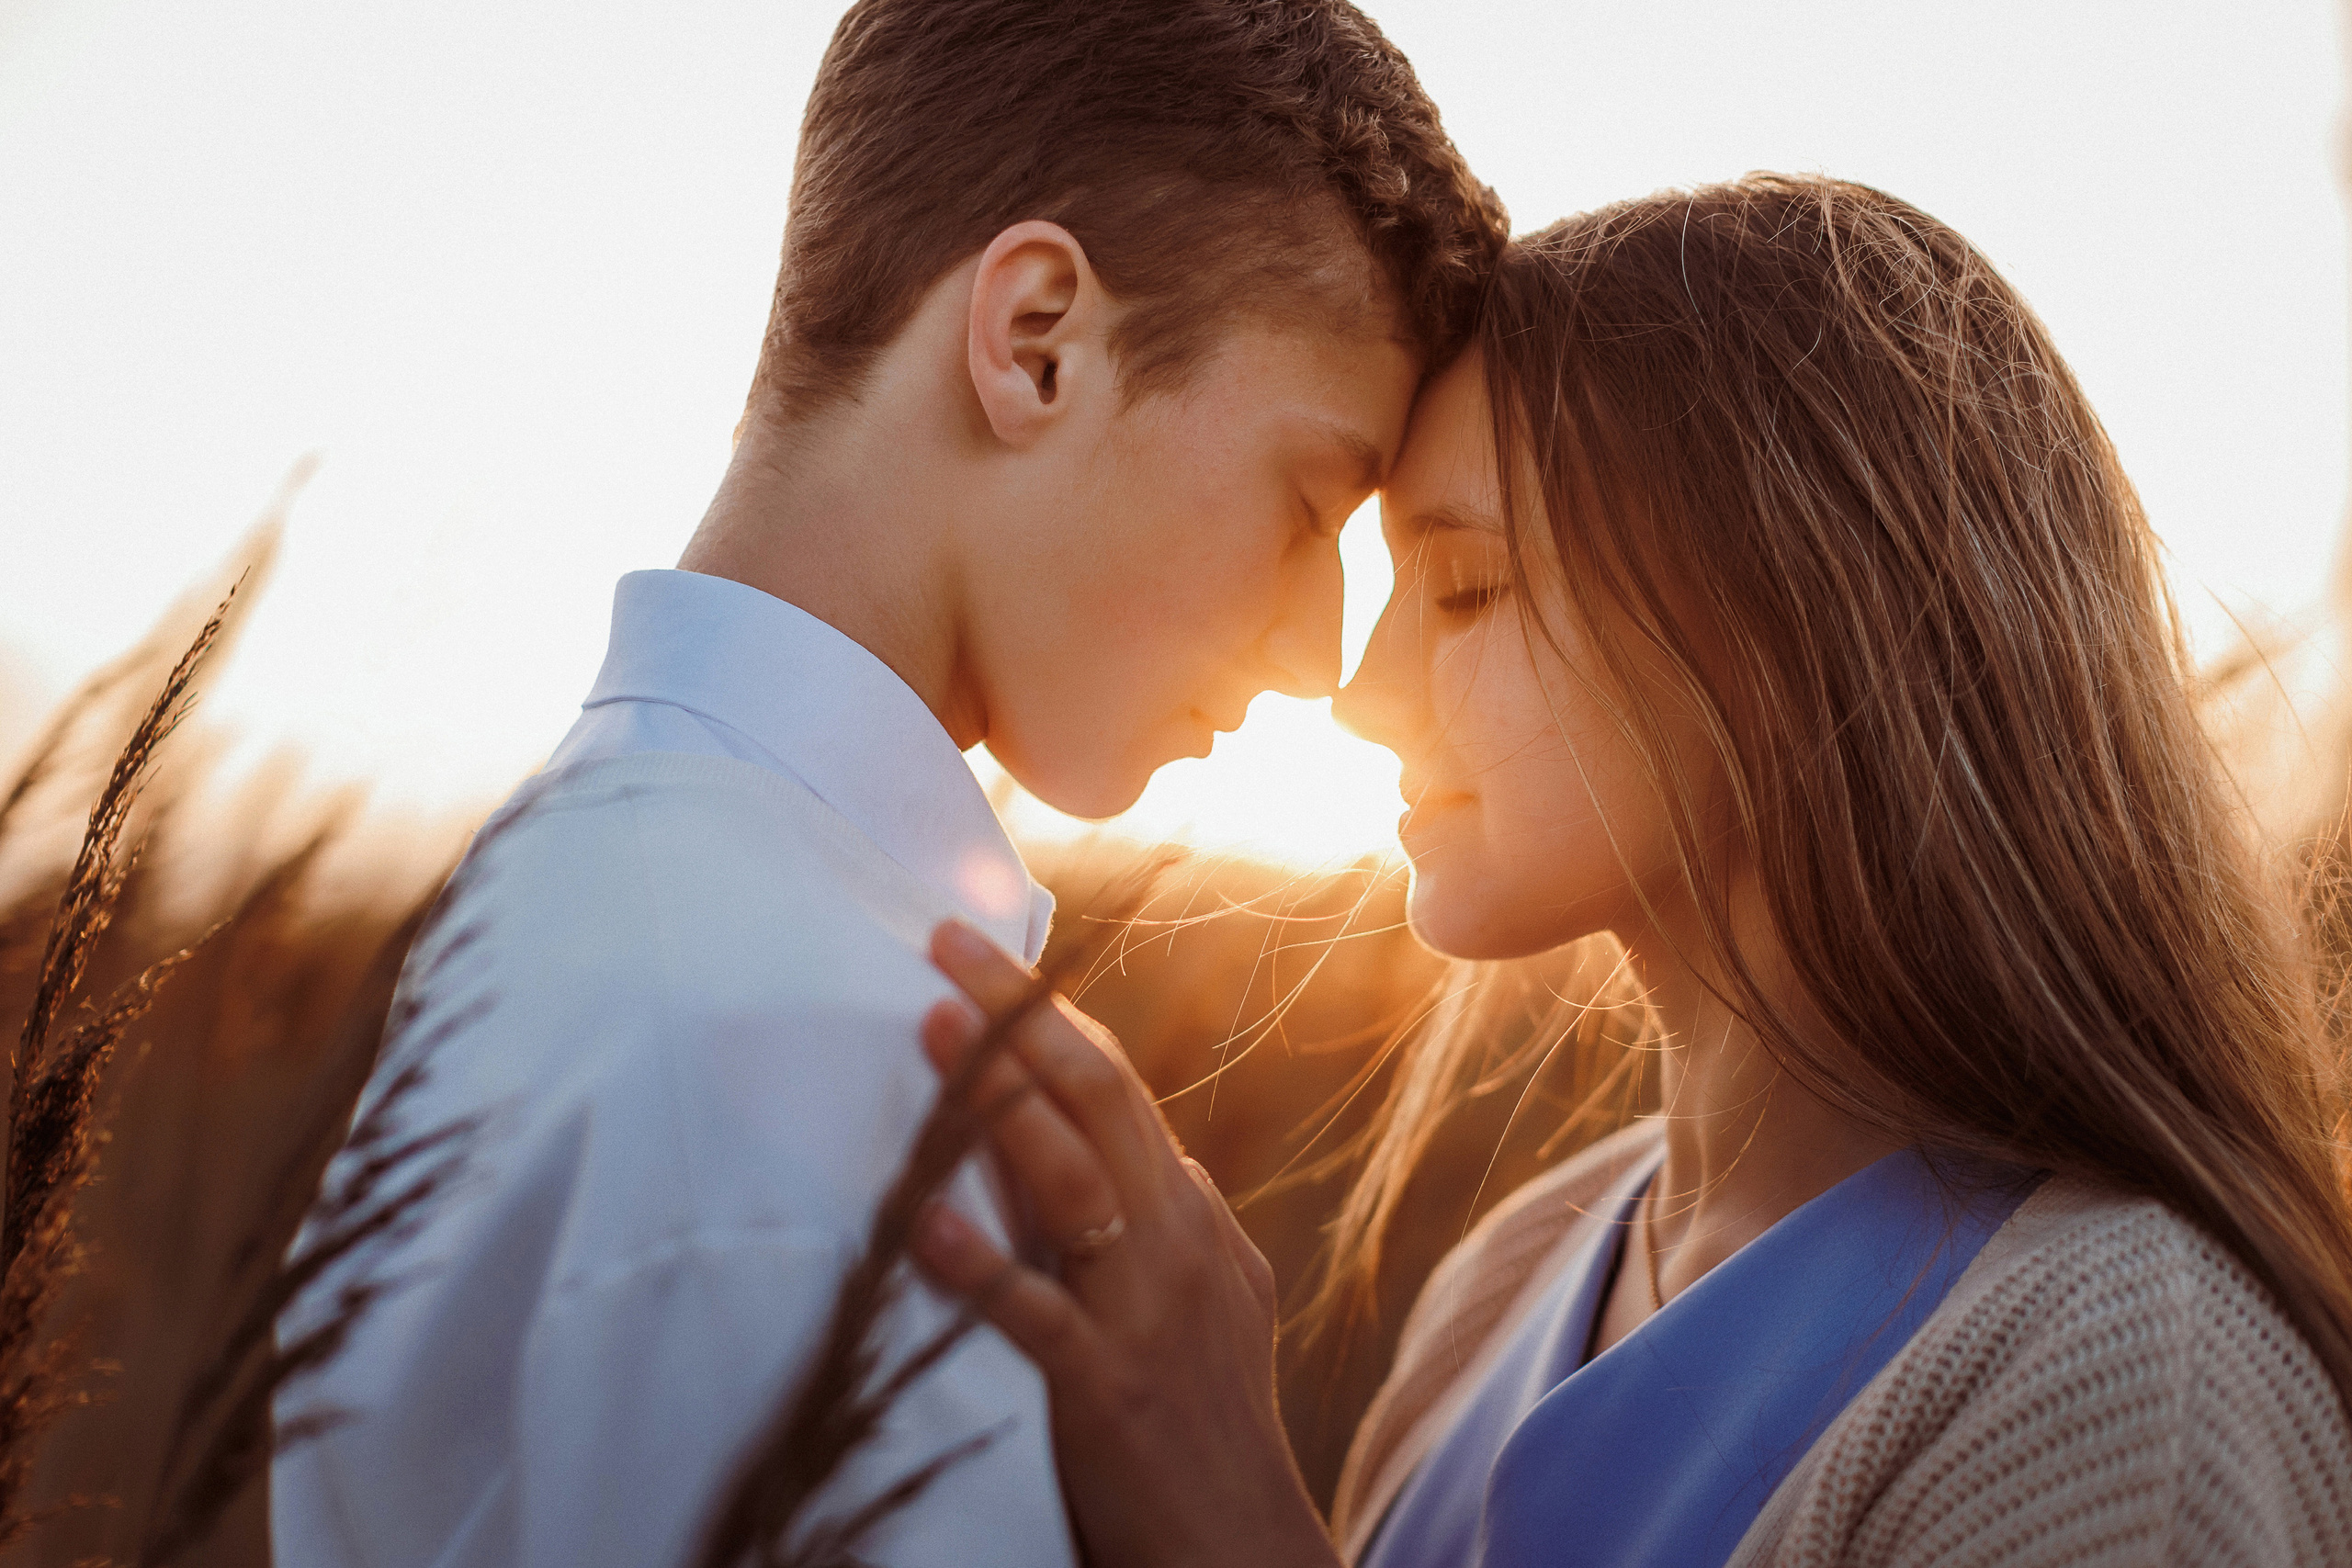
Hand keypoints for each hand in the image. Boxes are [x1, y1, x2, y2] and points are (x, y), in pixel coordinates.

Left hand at [909, 920, 1340, 1567]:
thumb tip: (1105, 1143)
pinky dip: (976, 1261)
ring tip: (934, 1027)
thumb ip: (1148, 1219)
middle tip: (946, 945)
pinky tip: (920, 1218)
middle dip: (1024, 1015)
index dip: (1051, 1018)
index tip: (983, 956)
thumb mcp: (1194, 1298)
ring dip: (998, 1099)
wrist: (1243, 1550)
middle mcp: (1180, 1243)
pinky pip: (1036, 1314)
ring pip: (1076, 1181)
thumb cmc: (1203, 1421)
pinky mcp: (1108, 1390)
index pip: (1119, 1091)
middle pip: (1104, 1100)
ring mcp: (1148, 1312)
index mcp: (1192, 1217)